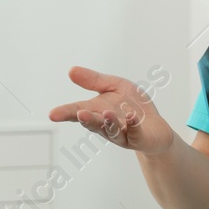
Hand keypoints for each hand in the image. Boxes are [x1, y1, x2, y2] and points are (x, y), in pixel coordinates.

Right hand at [49, 66, 173, 154]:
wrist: (155, 126)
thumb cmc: (132, 105)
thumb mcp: (114, 86)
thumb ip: (94, 80)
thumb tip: (71, 70)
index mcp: (97, 111)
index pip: (77, 111)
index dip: (65, 113)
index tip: (52, 114)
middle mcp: (106, 125)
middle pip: (93, 123)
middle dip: (87, 119)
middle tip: (79, 114)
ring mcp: (122, 133)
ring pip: (112, 131)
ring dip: (109, 123)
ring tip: (107, 114)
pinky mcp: (138, 138)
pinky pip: (135, 132)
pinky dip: (133, 125)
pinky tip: (132, 117)